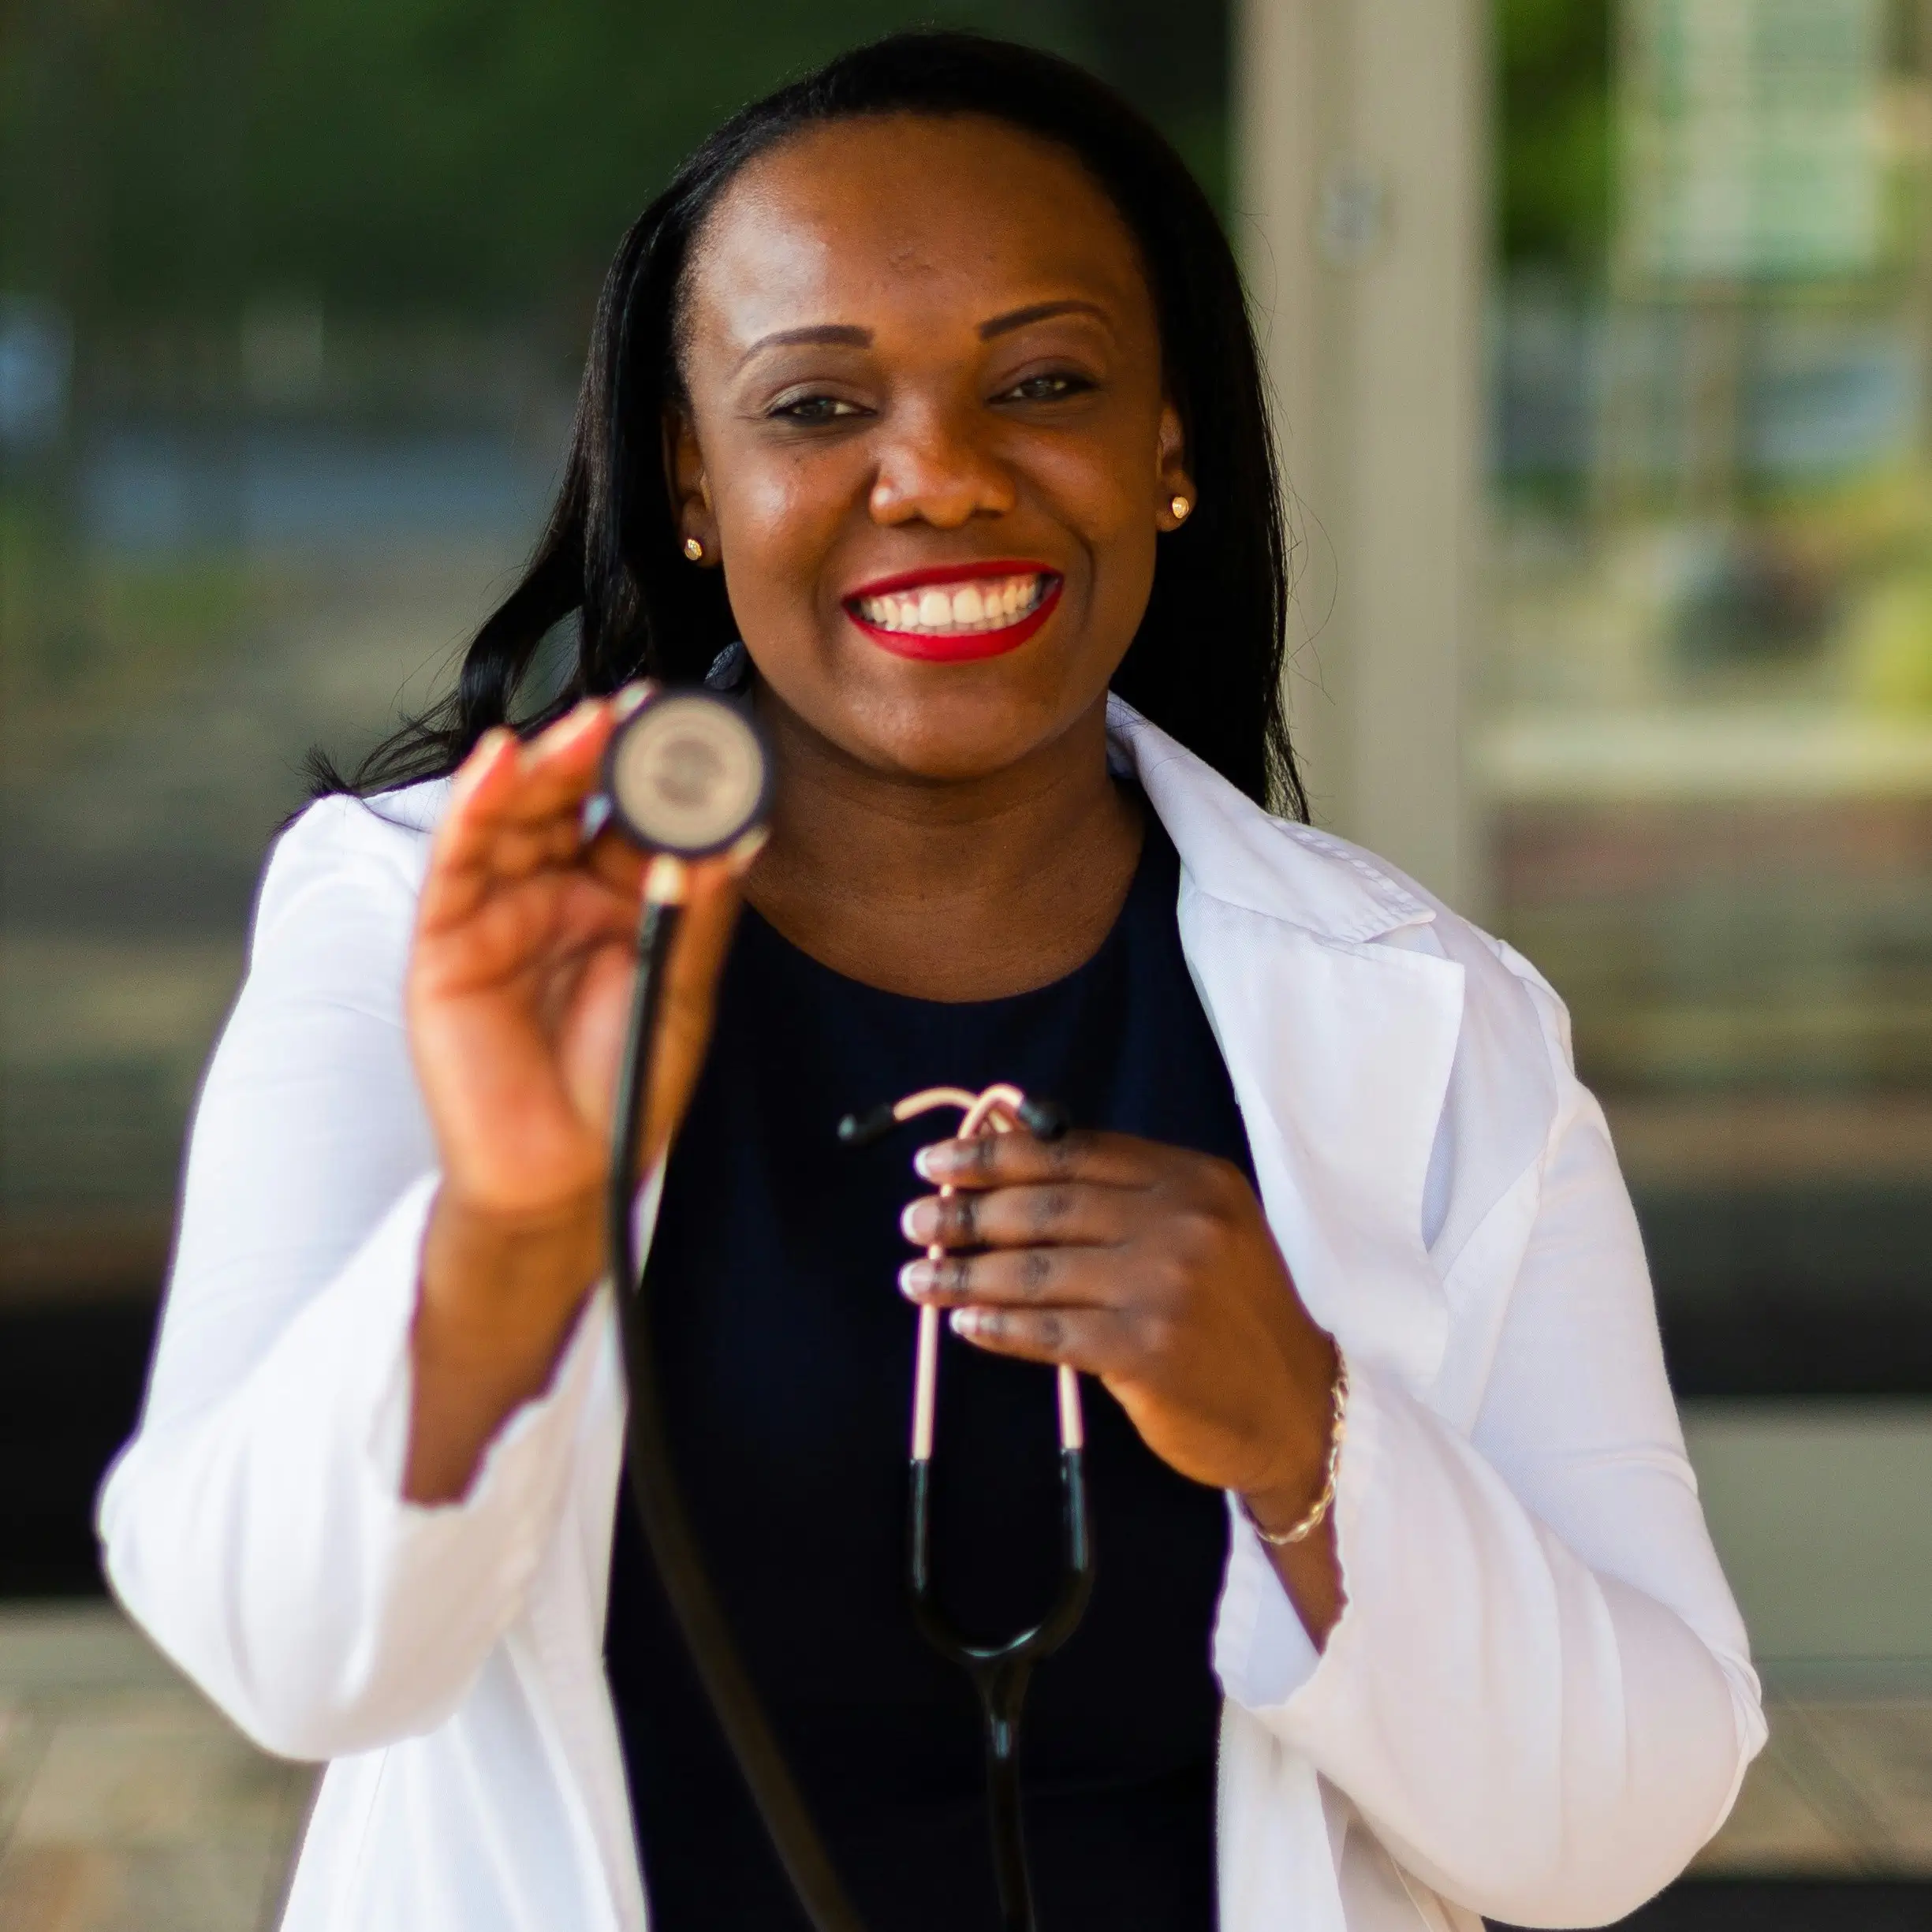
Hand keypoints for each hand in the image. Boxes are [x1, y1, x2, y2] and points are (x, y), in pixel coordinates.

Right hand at [402, 693, 754, 1500]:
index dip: (662, 768)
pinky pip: (455, 863)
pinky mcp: (445, 941)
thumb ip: (700, 910)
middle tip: (646, 710)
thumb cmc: (626, 1083)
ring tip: (586, 727)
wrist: (567, 1175)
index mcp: (619, 895)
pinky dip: (471, 807)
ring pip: (514, 814)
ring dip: (545, 764)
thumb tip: (740, 831)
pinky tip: (497, 763)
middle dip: (604, 750)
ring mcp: (497, 910)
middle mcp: (554, 889)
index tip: (700, 725)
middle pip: (573, 798)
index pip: (635, 811)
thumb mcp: (683, 989)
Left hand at [899, 1129, 1344, 1634]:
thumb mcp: (1201, 1228)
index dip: (996, 1155)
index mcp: (1193, 1179)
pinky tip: (962, 1324)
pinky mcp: (1146, 1351)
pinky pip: (1048, 1332)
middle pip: (1046, 1206)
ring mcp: (1165, 1287)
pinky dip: (997, 1327)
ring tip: (916, 1277)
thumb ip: (1120, 1189)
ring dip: (964, 1274)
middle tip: (915, 1219)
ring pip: (1037, 1270)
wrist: (1297, 1409)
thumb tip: (1010, 1140)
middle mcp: (1182, 1223)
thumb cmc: (1234, 1315)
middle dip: (967, 1211)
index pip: (1073, 1152)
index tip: (939, 1160)